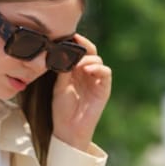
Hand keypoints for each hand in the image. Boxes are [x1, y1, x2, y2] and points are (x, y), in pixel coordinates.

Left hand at [52, 34, 111, 150]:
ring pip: (98, 60)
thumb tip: (61, 52)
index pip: (78, 52)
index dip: (75, 43)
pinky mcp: (104, 89)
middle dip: (83, 46)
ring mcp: (96, 80)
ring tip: (78, 63)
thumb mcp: (59, 86)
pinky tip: (88, 69)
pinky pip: (105, 73)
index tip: (66, 36)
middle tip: (74, 42)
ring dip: (88, 59)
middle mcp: (87, 73)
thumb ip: (62, 70)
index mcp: (75, 71)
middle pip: (90, 52)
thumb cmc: (61, 109)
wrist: (68, 129)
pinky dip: (98, 68)